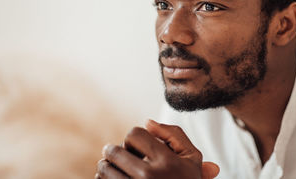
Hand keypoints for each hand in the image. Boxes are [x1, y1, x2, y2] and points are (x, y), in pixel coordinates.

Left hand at [95, 120, 218, 178]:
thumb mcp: (191, 157)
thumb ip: (173, 134)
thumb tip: (147, 122)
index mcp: (166, 161)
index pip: (133, 134)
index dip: (134, 139)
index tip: (137, 147)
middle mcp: (148, 176)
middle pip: (113, 151)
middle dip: (115, 151)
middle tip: (121, 156)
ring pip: (104, 169)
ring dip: (107, 166)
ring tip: (117, 169)